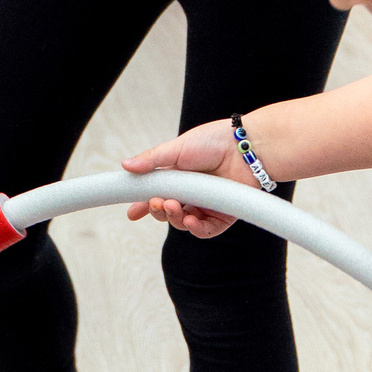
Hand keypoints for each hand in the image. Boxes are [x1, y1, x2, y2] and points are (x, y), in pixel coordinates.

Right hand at [120, 121, 240, 236]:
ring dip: (174, 218)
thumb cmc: (215, 141)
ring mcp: (206, 205)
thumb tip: (126, 166)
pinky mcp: (223, 215)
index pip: (155, 195)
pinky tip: (190, 221)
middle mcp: (191, 193)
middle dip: (158, 211)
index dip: (143, 205)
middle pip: (167, 212)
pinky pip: (206, 230)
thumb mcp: (176, 149)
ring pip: (183, 223)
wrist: (246, 147)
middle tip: (157, 202)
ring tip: (174, 206)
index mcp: (177, 177)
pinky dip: (196, 230)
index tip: (132, 213)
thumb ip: (152, 161)